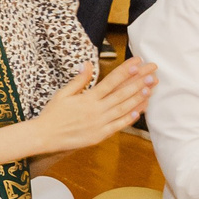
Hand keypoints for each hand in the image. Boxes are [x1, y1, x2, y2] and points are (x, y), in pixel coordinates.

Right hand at [25, 57, 153, 151]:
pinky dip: (129, 118)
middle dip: (139, 81)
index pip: (111, 80)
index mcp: (88, 97)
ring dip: (139, 98)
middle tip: (153, 72)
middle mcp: (96, 109)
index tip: (138, 61)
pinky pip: (118, 126)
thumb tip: (88, 64)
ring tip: (151, 88)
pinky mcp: (99, 135)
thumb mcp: (63, 93)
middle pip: (122, 93)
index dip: (126, 70)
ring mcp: (99, 123)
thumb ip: (79, 80)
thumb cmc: (53, 114)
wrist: (45, 136)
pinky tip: (139, 111)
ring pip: (124, 108)